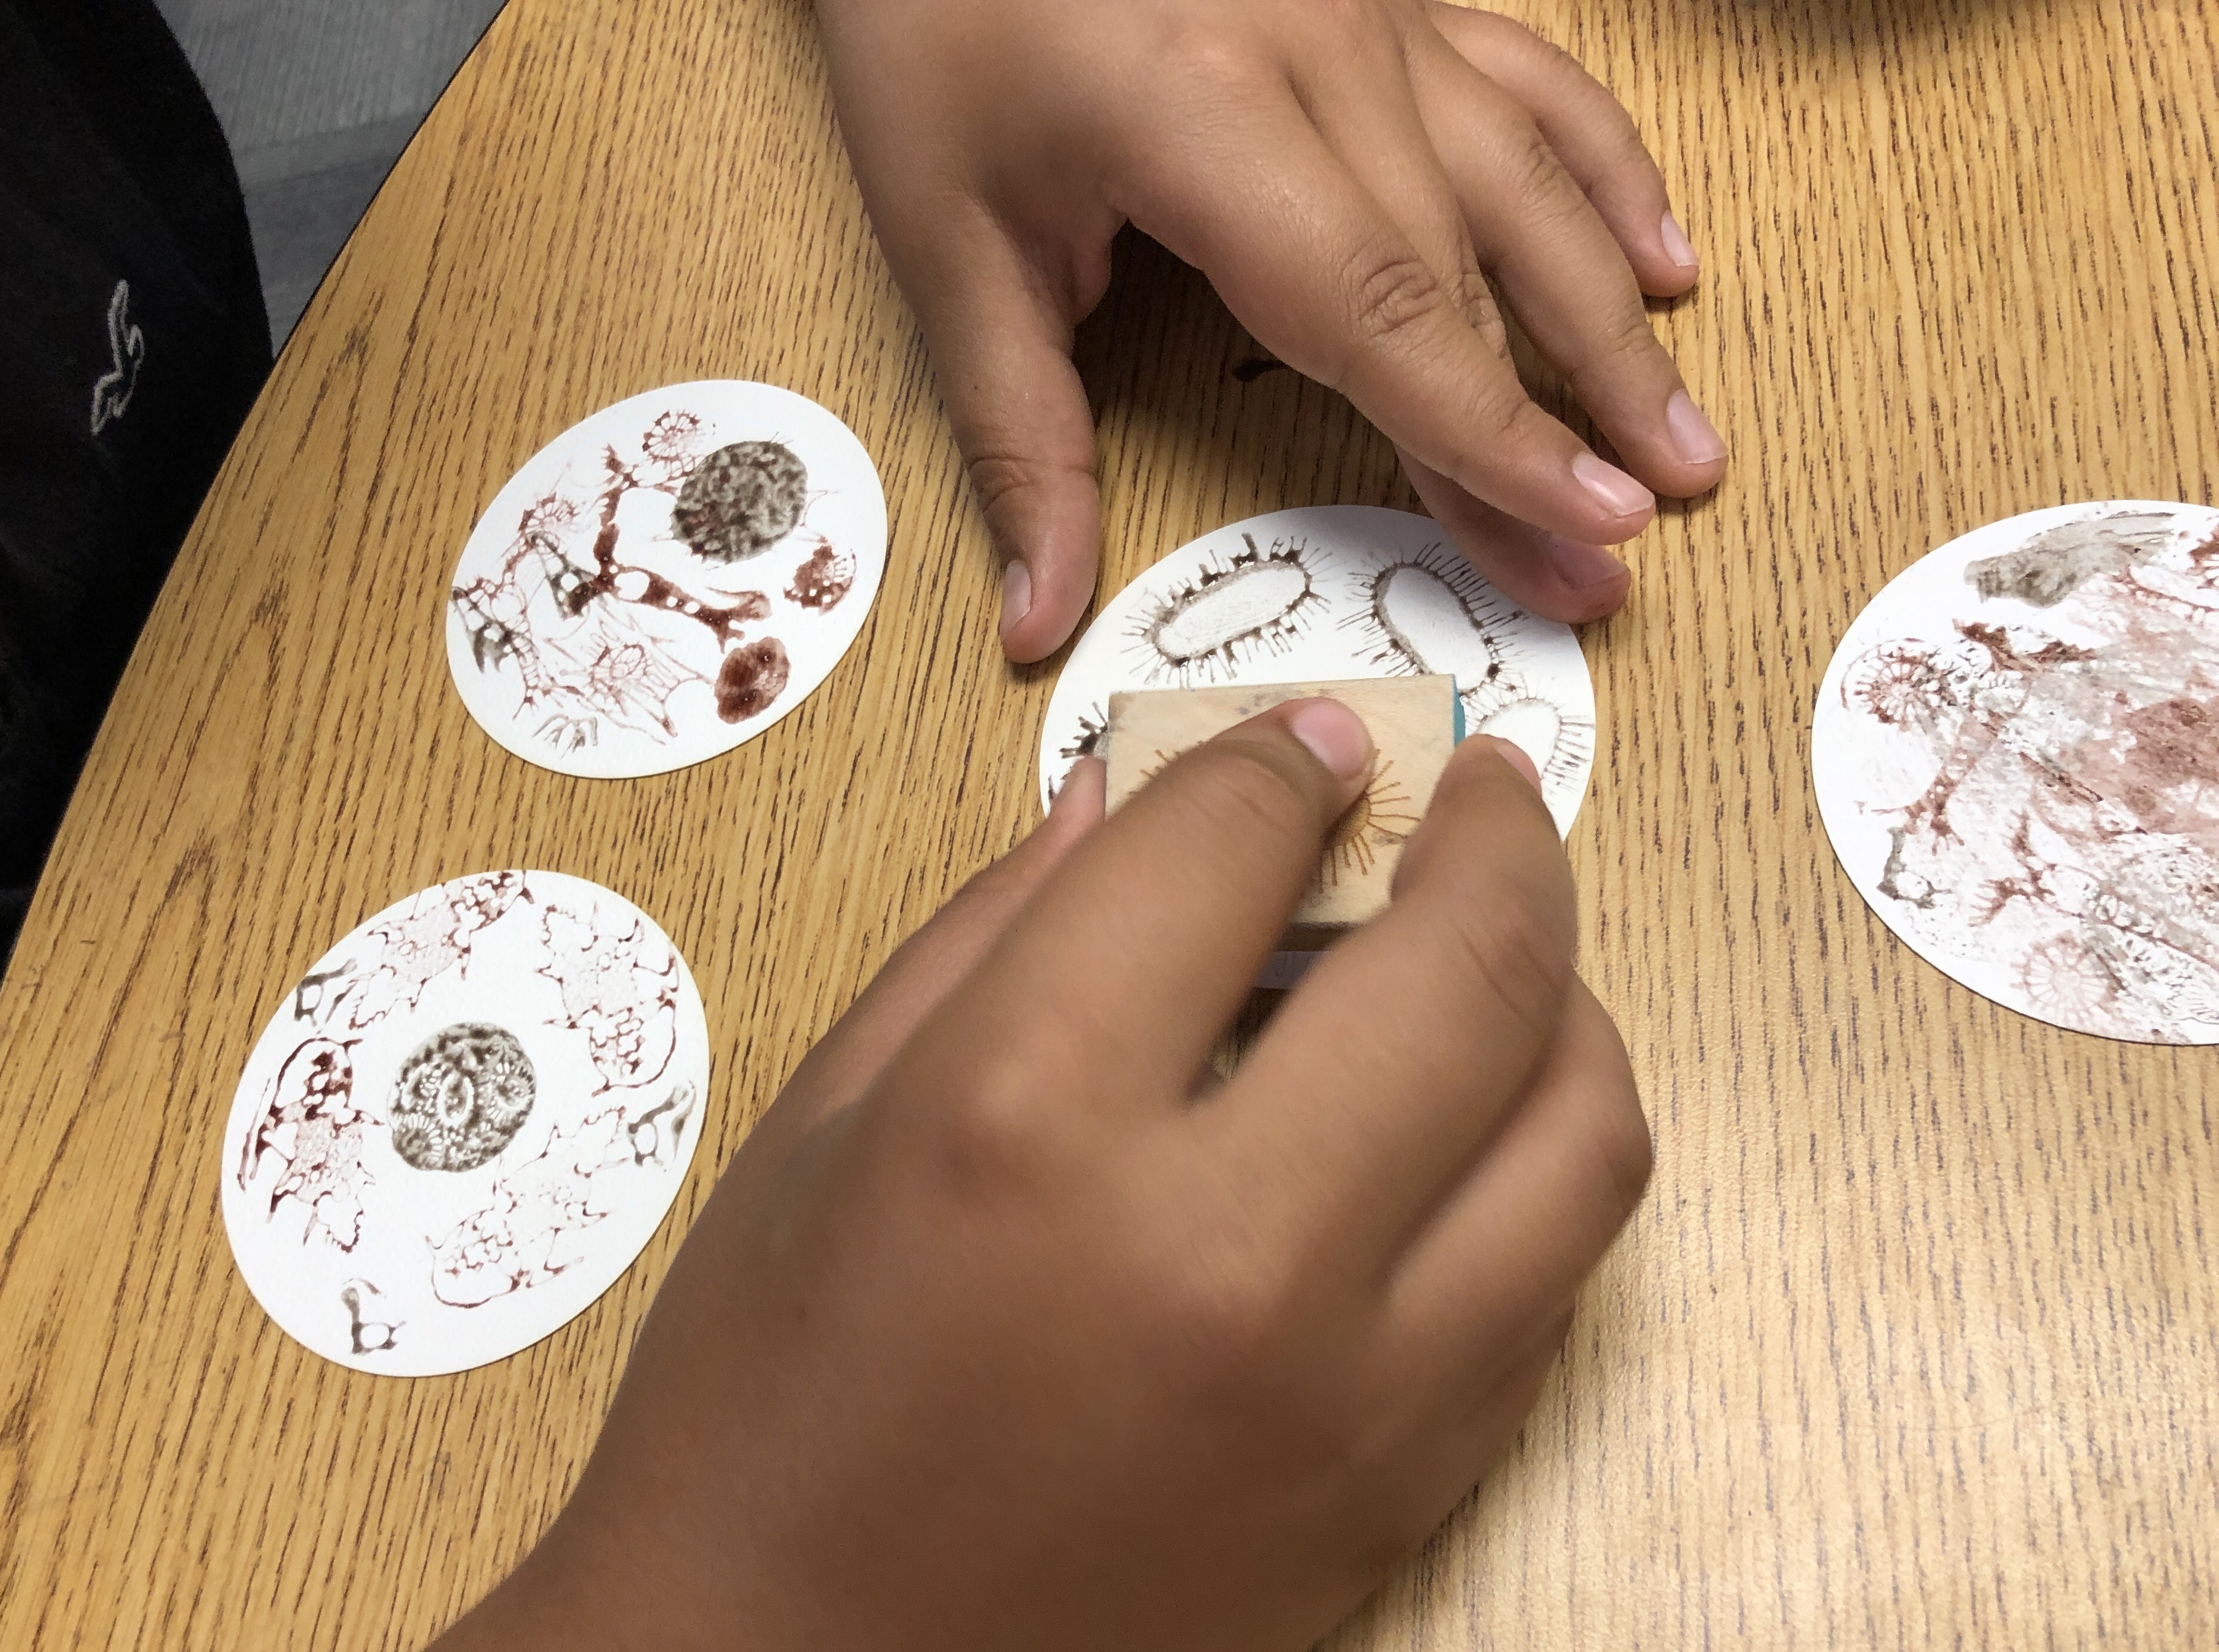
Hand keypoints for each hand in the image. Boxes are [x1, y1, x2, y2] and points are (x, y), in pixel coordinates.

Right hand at [263, 705, 1651, 1651]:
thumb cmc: (757, 1405)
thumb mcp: (822, 1125)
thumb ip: (990, 932)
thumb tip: (1135, 792)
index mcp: (1030, 1120)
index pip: (1231, 849)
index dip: (1281, 758)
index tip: (1305, 738)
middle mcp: (1229, 1249)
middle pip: (1471, 964)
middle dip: (1495, 832)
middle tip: (1474, 789)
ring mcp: (1353, 1395)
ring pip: (1582, 1131)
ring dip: (1564, 1001)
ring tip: (1495, 961)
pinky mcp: (1406, 1502)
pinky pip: (1553, 1286)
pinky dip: (1537, 1166)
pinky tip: (1456, 1133)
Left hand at [815, 0, 1724, 656]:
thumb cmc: (933, 34)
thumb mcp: (947, 244)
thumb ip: (1018, 439)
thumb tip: (1037, 621)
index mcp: (1207, 116)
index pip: (1385, 313)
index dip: (1490, 440)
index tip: (1582, 533)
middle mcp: (1320, 47)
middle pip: (1472, 268)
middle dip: (1562, 422)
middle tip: (1634, 543)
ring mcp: (1371, 5)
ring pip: (1531, 177)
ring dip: (1613, 319)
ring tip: (1687, 437)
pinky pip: (1529, 77)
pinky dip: (1606, 168)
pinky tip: (1665, 255)